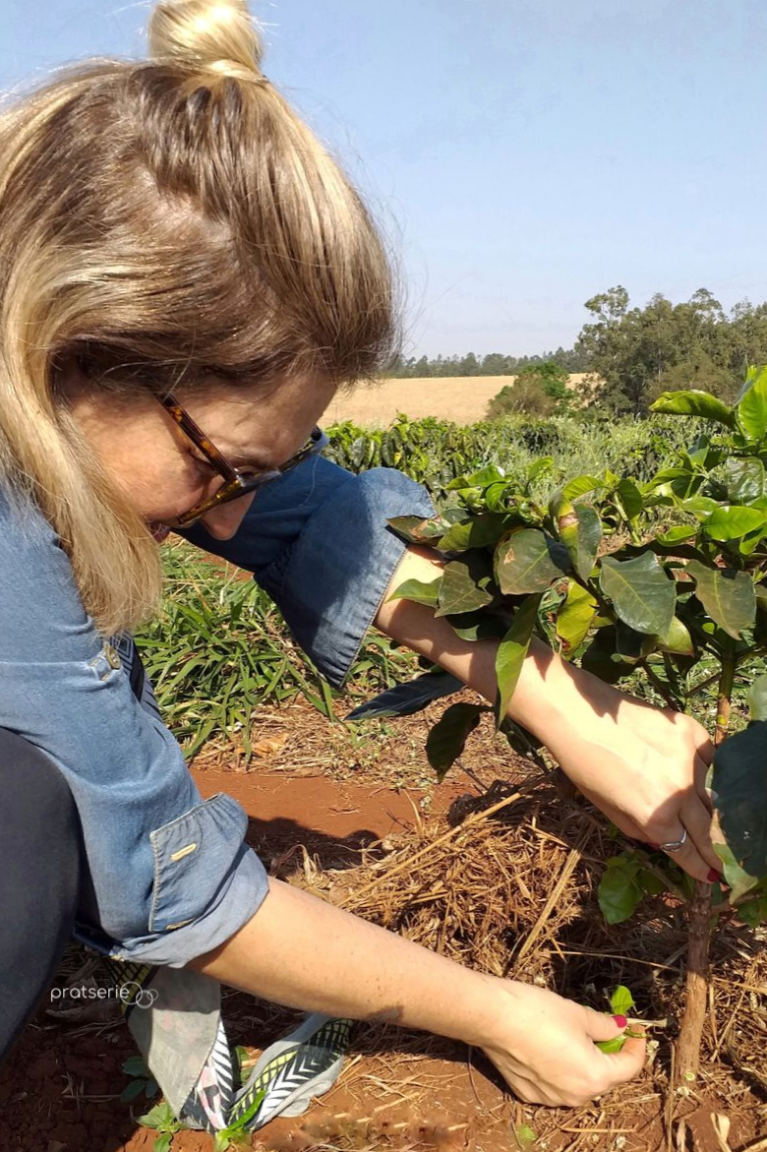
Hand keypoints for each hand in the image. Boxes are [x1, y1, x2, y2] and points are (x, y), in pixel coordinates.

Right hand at [482, 981, 644, 1106]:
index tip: (634, 1030)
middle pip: (604, 1078)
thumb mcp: (578, 1014)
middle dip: (610, 1056)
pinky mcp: (528, 1094)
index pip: (630, 1067)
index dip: (636, 1046)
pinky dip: (559, 1070)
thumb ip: (605, 1026)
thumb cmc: (537, 1012)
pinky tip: (549, 1047)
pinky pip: (554, 1086)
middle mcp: (576, 1096)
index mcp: (594, 1076)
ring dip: (584, 1064)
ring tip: (575, 1037)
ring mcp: (550, 1099)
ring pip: (579, 1084)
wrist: (492, 1018)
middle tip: (607, 1030)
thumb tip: (620, 1029)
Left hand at [543, 677, 719, 882]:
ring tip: (710, 819)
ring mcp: (687, 760)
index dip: (701, 867)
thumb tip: (665, 842)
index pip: (687, 851)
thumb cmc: (584, 765)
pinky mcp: (690, 732)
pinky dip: (708, 770)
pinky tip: (700, 777)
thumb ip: (640, 830)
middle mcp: (677, 792)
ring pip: (711, 794)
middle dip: (715, 850)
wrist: (578, 716)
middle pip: (705, 829)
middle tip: (722, 861)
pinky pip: (711, 759)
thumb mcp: (607, 810)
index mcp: (654, 817)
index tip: (711, 877)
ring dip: (711, 809)